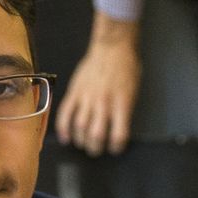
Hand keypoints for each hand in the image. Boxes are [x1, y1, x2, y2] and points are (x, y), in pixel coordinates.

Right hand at [56, 36, 140, 155]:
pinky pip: (65, 114)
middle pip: (96, 136)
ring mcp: (87, 97)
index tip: (115, 149)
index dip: (116, 147)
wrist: (112, 47)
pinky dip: (64, 129)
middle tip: (96, 150)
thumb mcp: (133, 91)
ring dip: (80, 141)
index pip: (118, 135)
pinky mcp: (75, 92)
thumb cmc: (127, 68)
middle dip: (96, 148)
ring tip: (83, 143)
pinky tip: (66, 138)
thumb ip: (125, 111)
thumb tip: (117, 129)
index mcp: (121, 104)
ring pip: (79, 128)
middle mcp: (103, 103)